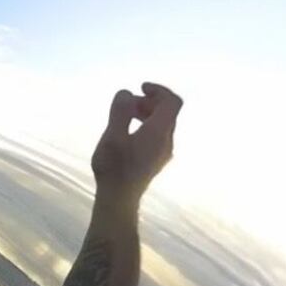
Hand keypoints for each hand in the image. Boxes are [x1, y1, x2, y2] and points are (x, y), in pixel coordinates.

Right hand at [91, 82, 182, 207]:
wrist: (119, 198)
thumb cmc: (114, 167)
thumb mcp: (113, 136)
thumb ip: (121, 112)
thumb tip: (126, 92)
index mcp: (160, 131)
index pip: (172, 102)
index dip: (159, 90)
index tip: (140, 87)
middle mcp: (167, 140)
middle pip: (168, 112)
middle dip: (149, 101)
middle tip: (127, 103)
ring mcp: (164, 152)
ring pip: (163, 124)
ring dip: (147, 114)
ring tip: (125, 116)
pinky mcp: (157, 160)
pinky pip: (158, 135)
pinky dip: (147, 126)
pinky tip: (128, 133)